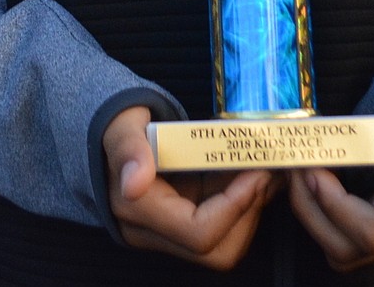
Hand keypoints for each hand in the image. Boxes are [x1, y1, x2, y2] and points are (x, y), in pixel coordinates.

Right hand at [104, 106, 276, 268]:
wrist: (106, 132)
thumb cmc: (118, 123)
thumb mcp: (122, 125)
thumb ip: (129, 149)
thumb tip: (133, 185)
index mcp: (137, 211)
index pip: (198, 232)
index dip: (235, 206)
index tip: (256, 171)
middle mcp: (152, 232)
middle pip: (216, 250)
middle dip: (249, 213)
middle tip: (267, 171)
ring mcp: (169, 232)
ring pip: (223, 245)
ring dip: (251, 210)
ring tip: (265, 170)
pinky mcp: (183, 222)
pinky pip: (221, 227)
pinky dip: (244, 203)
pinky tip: (252, 172)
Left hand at [289, 117, 373, 270]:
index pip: (371, 233)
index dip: (335, 206)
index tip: (315, 168)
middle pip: (347, 249)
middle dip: (310, 210)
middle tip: (297, 167)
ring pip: (338, 247)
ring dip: (309, 213)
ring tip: (300, 171)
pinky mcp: (372, 221)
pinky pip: (338, 233)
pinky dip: (316, 211)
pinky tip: (311, 176)